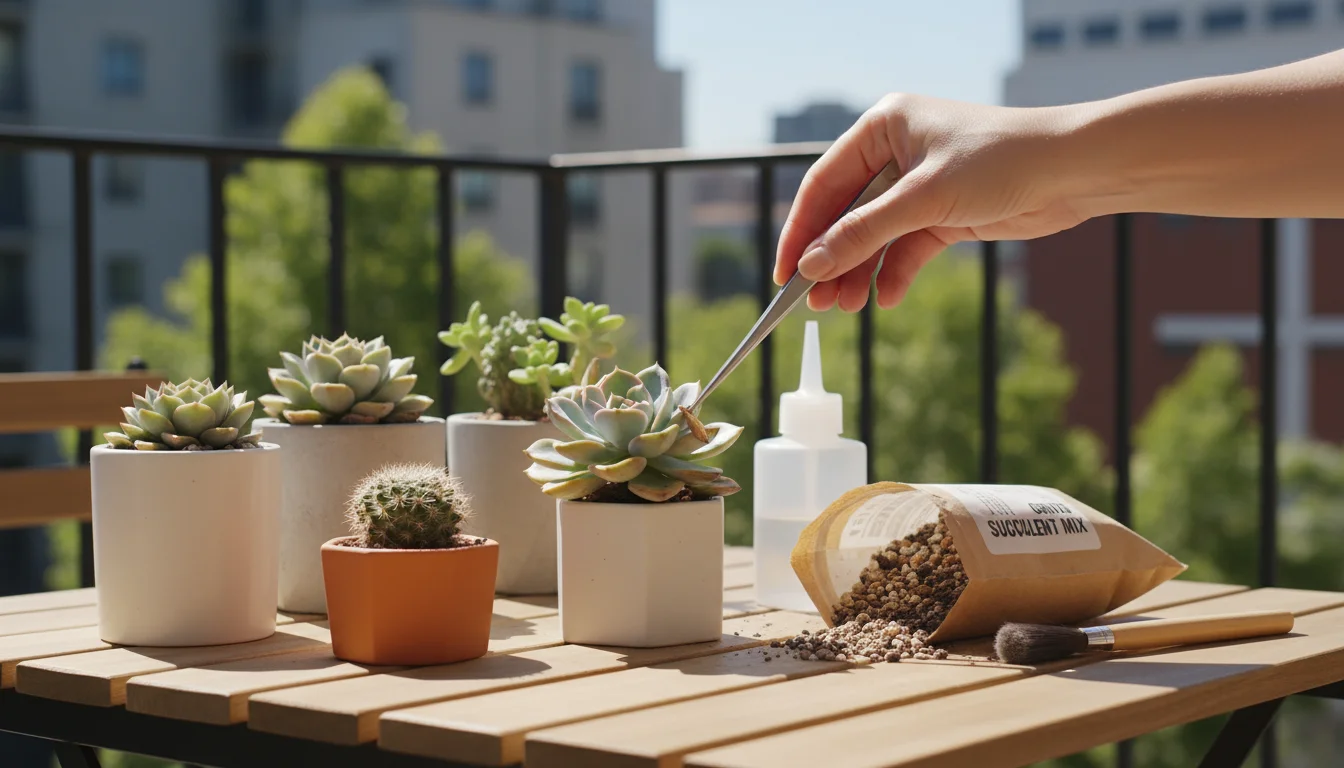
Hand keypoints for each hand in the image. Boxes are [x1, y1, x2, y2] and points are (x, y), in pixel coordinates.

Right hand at [775, 93, 1090, 311]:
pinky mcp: (943, 213)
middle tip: (814, 303)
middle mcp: (895, 152)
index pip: (824, 184)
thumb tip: (812, 264)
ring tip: (844, 308)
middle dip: (831, 259)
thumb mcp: (924, 199)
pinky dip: (894, 273)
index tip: (784, 273)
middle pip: (846, 214)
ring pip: (874, 236)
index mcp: (882, 127)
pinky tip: (884, 298)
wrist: (1076, 170)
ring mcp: (919, 185)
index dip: (801, 231)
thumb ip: (864, 233)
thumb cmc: (1001, 161)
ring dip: (858, 271)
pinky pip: (905, 248)